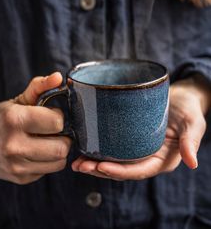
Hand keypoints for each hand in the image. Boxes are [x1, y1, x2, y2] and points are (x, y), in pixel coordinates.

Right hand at [0, 72, 70, 183]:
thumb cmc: (1, 117)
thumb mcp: (20, 99)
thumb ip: (40, 86)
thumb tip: (58, 77)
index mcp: (14, 120)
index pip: (57, 122)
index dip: (58, 117)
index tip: (51, 115)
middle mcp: (14, 145)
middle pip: (61, 147)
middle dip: (64, 136)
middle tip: (54, 131)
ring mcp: (16, 165)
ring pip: (59, 162)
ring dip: (58, 150)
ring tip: (47, 141)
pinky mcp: (20, 178)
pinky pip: (48, 170)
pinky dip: (48, 160)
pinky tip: (38, 151)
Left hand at [72, 77, 209, 180]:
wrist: (181, 97)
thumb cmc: (188, 110)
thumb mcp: (193, 123)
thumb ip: (191, 142)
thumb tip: (193, 163)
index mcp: (162, 160)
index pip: (139, 171)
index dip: (120, 172)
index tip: (101, 166)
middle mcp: (147, 157)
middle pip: (122, 169)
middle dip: (100, 170)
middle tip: (80, 165)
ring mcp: (137, 149)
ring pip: (114, 161)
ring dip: (95, 163)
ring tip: (76, 162)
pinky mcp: (129, 138)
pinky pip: (113, 147)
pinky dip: (98, 149)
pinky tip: (84, 146)